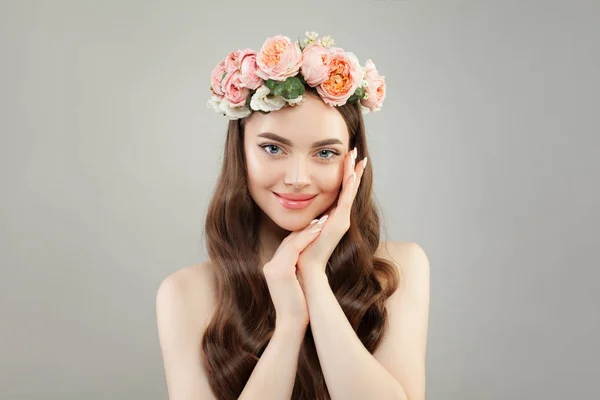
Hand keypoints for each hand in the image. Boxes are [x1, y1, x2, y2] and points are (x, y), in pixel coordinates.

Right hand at [262, 218, 327, 327]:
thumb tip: (306, 266)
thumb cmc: (297, 309)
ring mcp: (273, 268)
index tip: (315, 226)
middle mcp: (270, 266)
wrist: (291, 325)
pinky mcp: (281, 271)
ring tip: (322, 222)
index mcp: (272, 269)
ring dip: (308, 230)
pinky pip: (294, 248)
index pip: (286, 246)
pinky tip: (319, 231)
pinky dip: (307, 238)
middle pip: (288, 241)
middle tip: (320, 218)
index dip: (301, 235)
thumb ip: (295, 273)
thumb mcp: (294, 286)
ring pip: (291, 242)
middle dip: (305, 229)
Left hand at [296, 147, 366, 281]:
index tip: (348, 160)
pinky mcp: (339, 223)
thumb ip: (309, 218)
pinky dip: (350, 187)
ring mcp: (342, 219)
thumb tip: (303, 208)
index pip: (342, 190)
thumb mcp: (306, 228)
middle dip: (353, 169)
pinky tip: (352, 174)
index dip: (346, 175)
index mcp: (333, 216)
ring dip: (354, 173)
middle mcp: (341, 216)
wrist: (307, 267)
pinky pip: (346, 200)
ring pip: (350, 191)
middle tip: (356, 152)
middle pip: (349, 187)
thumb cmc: (303, 250)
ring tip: (358, 158)